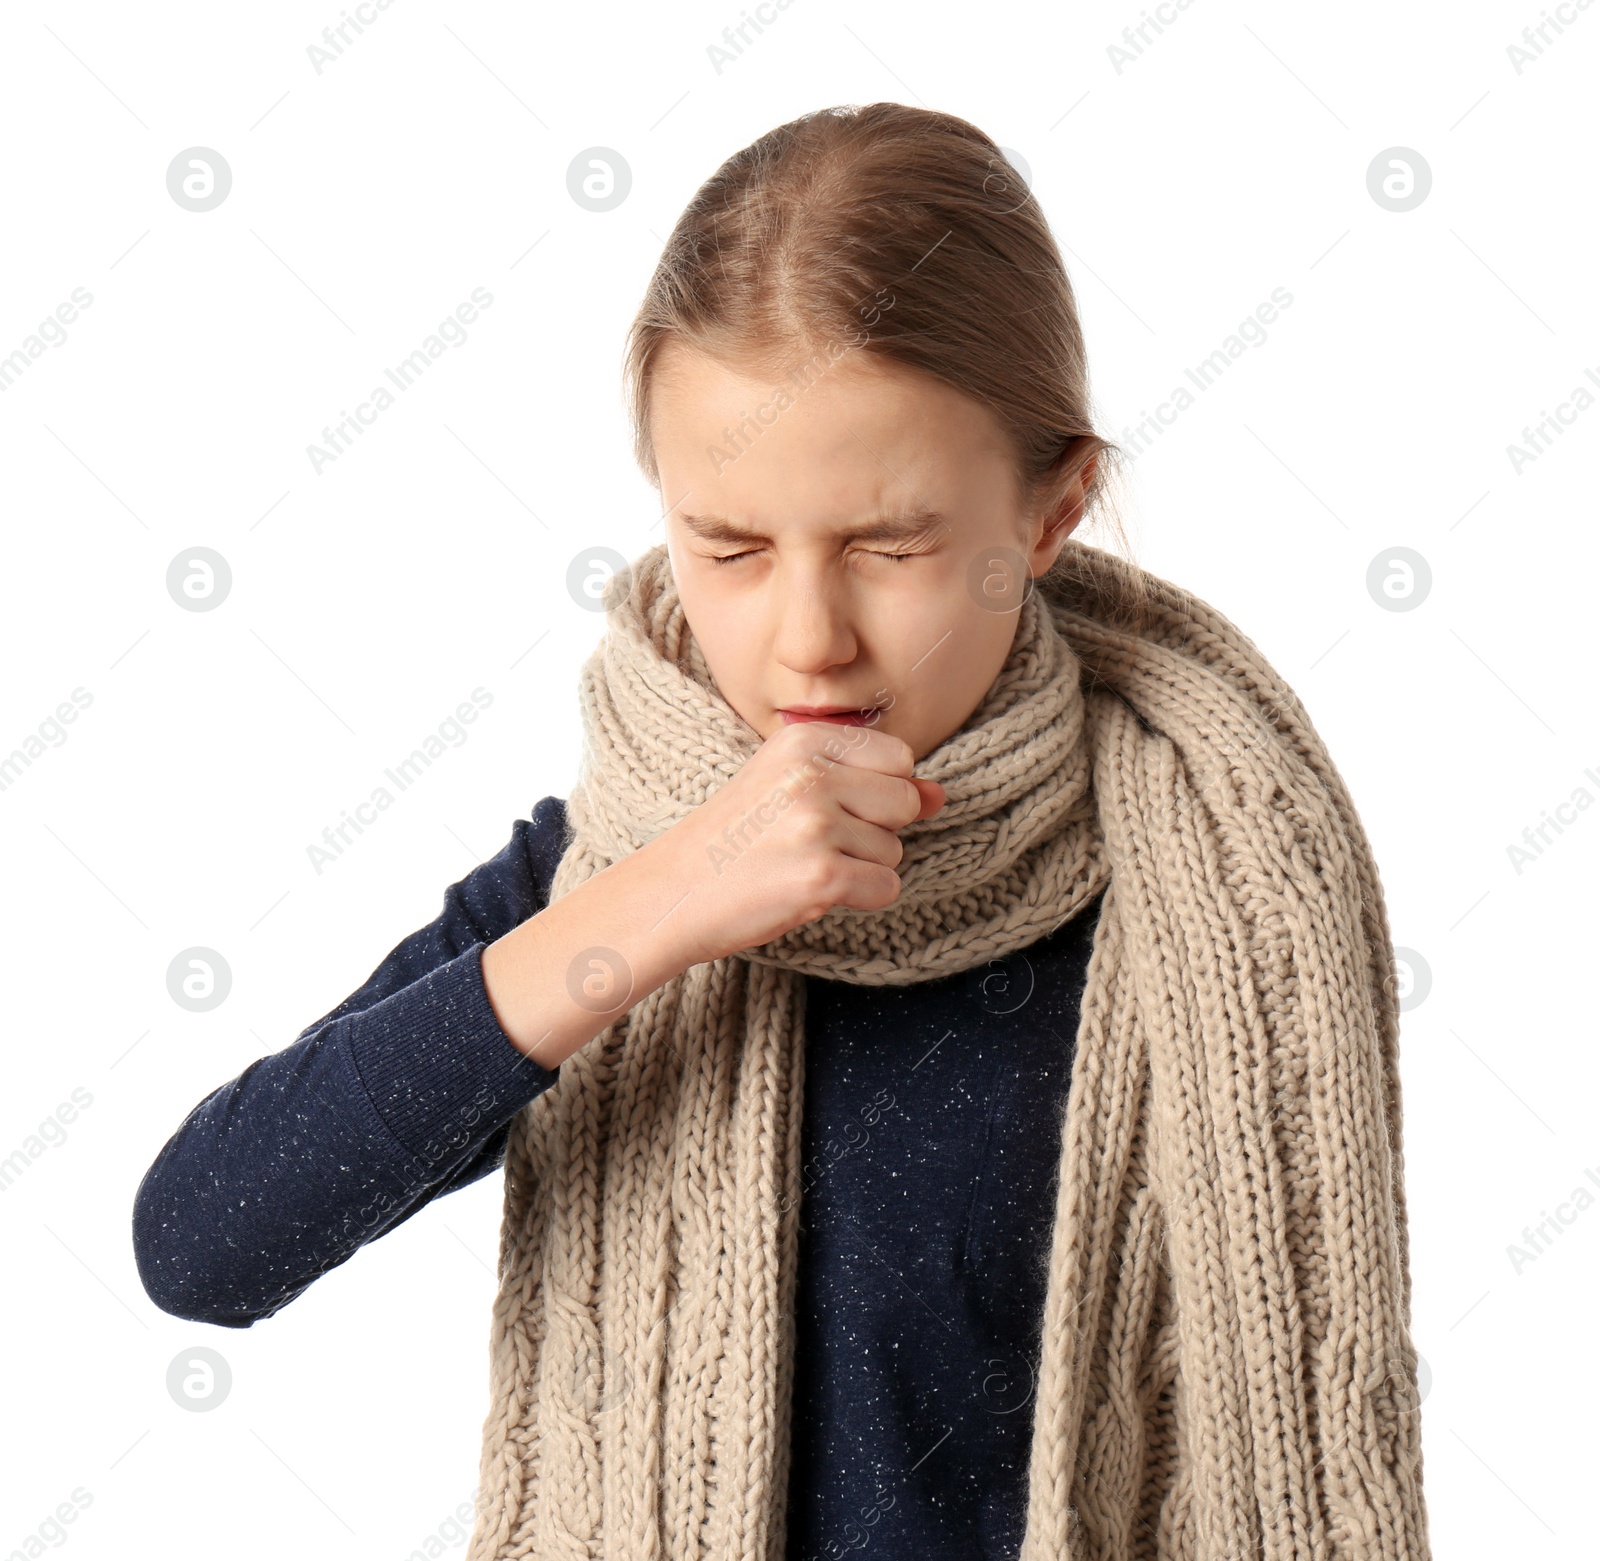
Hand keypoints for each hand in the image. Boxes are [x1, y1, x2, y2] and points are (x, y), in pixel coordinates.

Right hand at [639, 720, 945, 968]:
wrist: (673, 892)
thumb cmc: (736, 839)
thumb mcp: (793, 788)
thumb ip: (870, 783)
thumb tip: (940, 794)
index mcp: (804, 739)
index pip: (899, 758)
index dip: (875, 792)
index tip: (825, 806)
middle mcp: (812, 774)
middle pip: (904, 802)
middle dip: (873, 830)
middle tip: (811, 841)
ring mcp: (817, 825)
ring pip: (895, 849)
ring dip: (860, 867)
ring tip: (800, 864)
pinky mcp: (822, 877)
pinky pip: (887, 887)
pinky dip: (858, 898)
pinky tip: (810, 891)